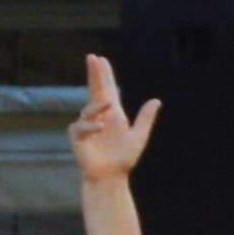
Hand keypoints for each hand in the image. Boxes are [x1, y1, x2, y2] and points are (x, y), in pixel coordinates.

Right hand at [65, 51, 161, 191]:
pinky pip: (81, 126)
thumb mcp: (139, 137)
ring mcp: (87, 125)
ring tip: (108, 104)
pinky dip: (90, 125)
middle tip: (92, 58)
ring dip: (98, 104)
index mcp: (113, 114)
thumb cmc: (124, 158)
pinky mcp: (78, 136)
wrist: (111, 177)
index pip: (108, 90)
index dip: (105, 75)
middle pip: (95, 91)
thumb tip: (156, 100)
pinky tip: (99, 127)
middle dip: (94, 74)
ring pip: (89, 108)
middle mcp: (99, 116)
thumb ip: (146, 119)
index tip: (101, 59)